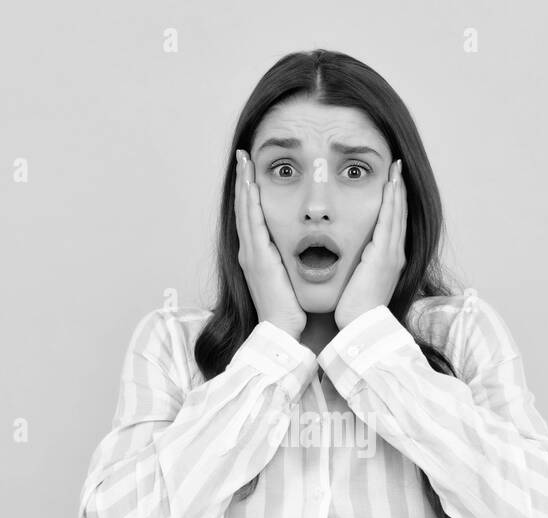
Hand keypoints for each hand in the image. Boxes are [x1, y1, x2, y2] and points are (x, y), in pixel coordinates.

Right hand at [234, 149, 306, 338]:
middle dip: (242, 180)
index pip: (252, 216)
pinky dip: (249, 203)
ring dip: (243, 184)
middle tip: (242, 155)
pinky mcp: (257, 259)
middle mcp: (249, 252)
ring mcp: (250, 254)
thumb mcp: (289, 277)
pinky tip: (250, 185)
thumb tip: (306, 247)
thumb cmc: (290, 309)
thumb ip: (291, 260)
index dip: (249, 192)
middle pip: (243, 208)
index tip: (251, 170)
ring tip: (243, 161)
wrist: (282, 331)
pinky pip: (251, 224)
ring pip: (244, 211)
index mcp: (257, 255)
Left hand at [334, 158, 405, 328]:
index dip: (395, 202)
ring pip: (397, 213)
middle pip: (400, 214)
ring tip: (397, 168)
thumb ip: (358, 268)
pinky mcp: (384, 255)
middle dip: (399, 189)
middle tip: (398, 166)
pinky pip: (389, 221)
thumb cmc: (356, 311)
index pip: (393, 224)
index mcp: (390, 261)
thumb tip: (350, 260)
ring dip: (397, 188)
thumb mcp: (359, 284)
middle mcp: (396, 254)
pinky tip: (391, 184)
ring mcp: (392, 254)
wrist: (362, 327)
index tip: (392, 183)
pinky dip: (391, 201)